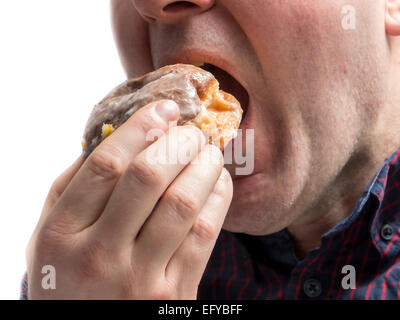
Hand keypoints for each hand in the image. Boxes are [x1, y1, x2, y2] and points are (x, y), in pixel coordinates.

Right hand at [26, 100, 232, 298]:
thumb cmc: (68, 279)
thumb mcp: (50, 235)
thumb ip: (73, 187)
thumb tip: (114, 138)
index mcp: (62, 234)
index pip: (106, 165)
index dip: (141, 129)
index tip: (164, 110)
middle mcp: (99, 256)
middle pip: (148, 177)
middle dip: (178, 141)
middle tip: (191, 130)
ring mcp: (140, 278)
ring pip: (183, 203)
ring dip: (204, 165)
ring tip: (208, 151)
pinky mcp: (176, 294)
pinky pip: (206, 234)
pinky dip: (218, 197)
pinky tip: (217, 181)